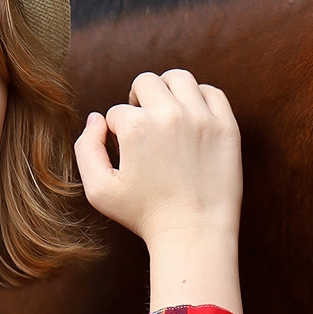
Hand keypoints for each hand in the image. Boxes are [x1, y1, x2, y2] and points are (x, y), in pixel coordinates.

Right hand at [74, 71, 243, 313]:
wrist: (194, 234)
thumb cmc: (145, 216)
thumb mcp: (99, 190)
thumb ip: (86, 149)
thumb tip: (96, 118)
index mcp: (136, 126)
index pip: (118, 112)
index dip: (118, 132)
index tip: (129, 153)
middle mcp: (169, 114)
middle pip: (145, 83)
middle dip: (138, 101)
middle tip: (144, 124)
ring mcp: (201, 117)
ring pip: (179, 78)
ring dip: (167, 90)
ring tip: (167, 113)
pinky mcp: (226, 126)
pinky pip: (212, 92)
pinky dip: (200, 97)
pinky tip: (193, 116)